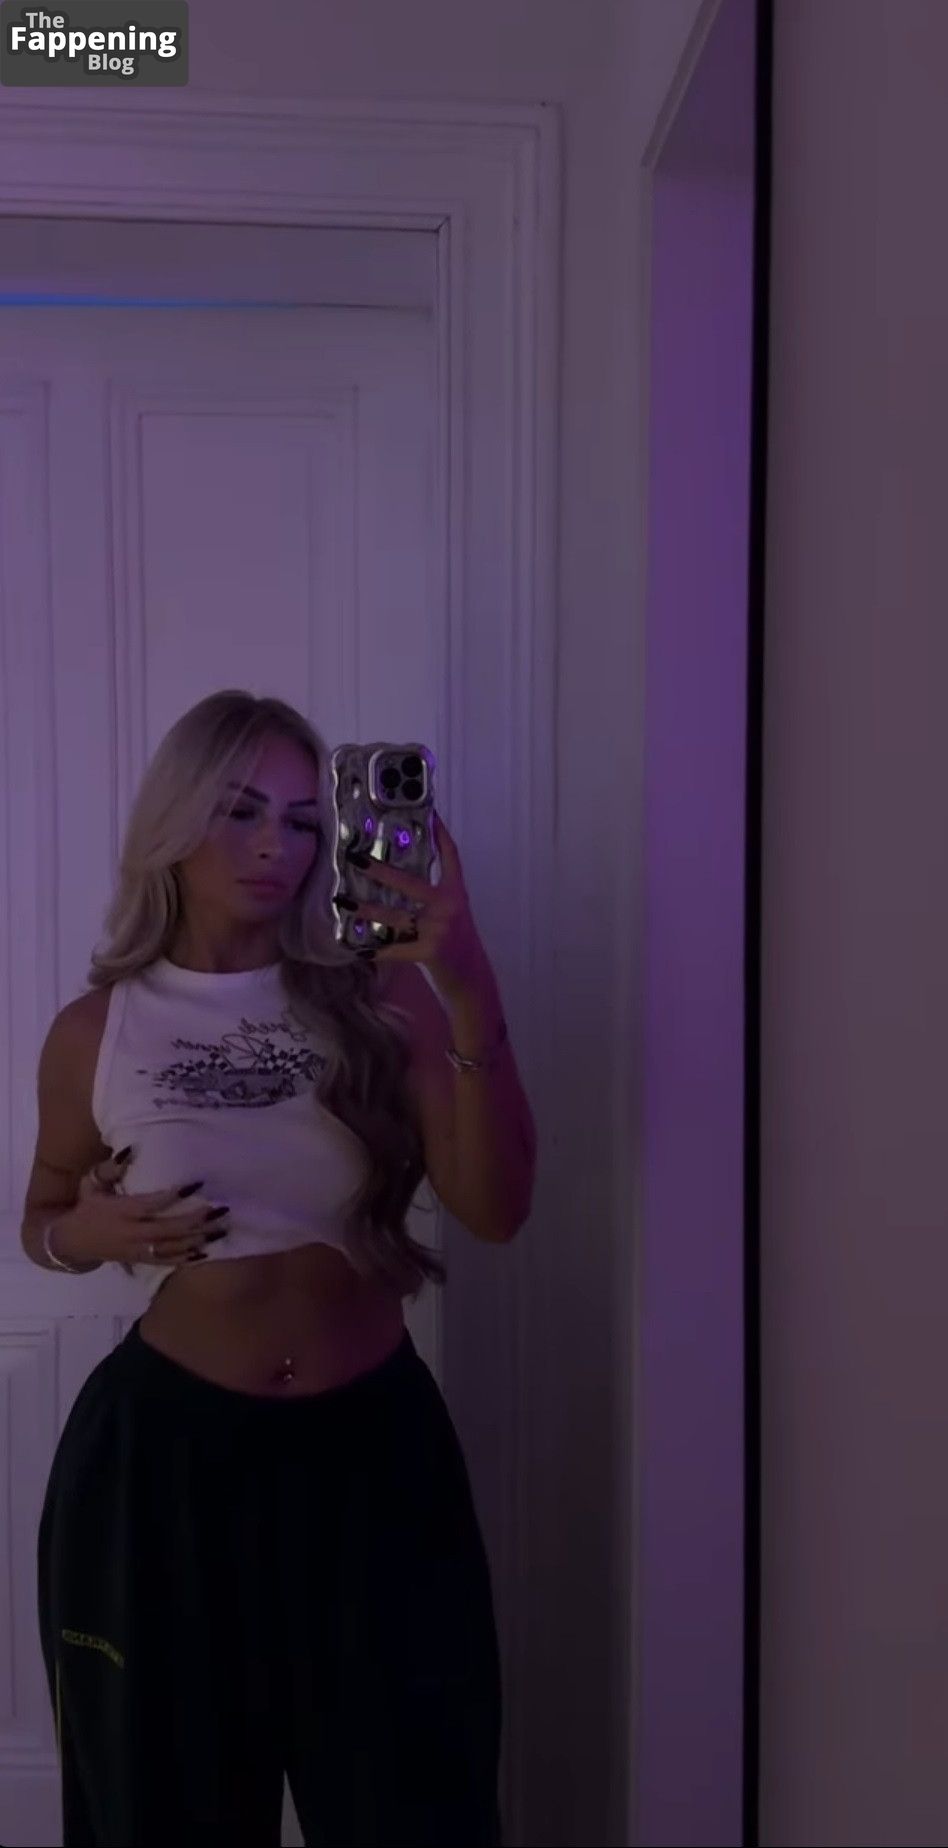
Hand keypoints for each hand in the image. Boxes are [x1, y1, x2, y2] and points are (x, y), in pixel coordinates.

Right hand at [53, 1147, 228, 1269]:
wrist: (73, 1243)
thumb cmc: (88, 1207)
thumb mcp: (92, 1183)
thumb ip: (110, 1168)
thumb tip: (130, 1149)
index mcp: (121, 1211)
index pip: (151, 1204)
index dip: (174, 1195)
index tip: (197, 1183)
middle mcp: (131, 1233)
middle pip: (169, 1229)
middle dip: (196, 1221)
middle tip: (221, 1209)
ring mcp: (138, 1250)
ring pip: (173, 1248)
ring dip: (199, 1240)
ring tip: (223, 1230)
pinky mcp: (142, 1261)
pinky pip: (168, 1262)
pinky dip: (188, 1258)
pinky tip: (207, 1251)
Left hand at [345, 812, 494, 1003]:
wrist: (472, 978)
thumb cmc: (457, 944)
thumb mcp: (452, 914)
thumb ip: (433, 898)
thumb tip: (395, 882)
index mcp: (456, 893)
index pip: (451, 856)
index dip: (440, 833)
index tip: (429, 812)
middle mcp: (450, 906)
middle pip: (410, 883)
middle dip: (381, 871)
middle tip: (356, 859)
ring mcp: (440, 929)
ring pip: (396, 916)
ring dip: (367, 910)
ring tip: (345, 903)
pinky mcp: (430, 951)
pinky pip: (395, 949)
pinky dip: (377, 951)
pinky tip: (360, 950)